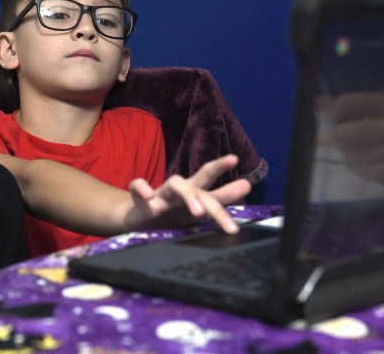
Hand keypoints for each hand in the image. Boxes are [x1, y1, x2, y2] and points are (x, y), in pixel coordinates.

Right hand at [125, 154, 250, 233]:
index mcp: (192, 192)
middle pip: (199, 181)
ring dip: (188, 196)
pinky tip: (148, 196)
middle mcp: (179, 190)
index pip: (208, 175)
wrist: (136, 221)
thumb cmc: (169, 214)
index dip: (222, 167)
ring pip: (175, 184)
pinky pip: (138, 188)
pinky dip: (142, 189)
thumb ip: (220, 198)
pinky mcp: (139, 203)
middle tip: (240, 188)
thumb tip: (247, 185)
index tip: (239, 163)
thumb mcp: (197, 209)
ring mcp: (160, 195)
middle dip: (217, 179)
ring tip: (199, 214)